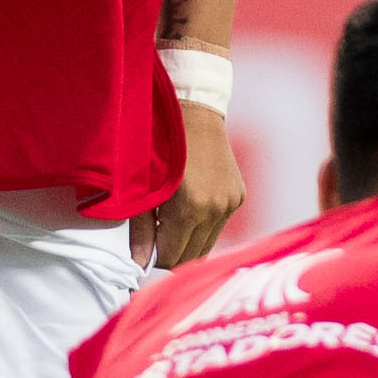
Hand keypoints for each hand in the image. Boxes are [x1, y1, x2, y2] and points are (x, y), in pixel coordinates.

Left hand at [135, 102, 245, 270]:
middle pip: (193, 256)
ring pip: (208, 243)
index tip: (147, 248)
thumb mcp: (144, 189)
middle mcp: (215, 209)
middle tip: (157, 239)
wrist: (195, 114)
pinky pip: (219, 224)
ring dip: (190, 240)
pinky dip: (204, 223)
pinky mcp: (239, 196)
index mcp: (189, 208)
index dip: (156, 257)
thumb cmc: (160, 147)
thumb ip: (141, 230)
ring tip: (172, 223)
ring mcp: (230, 203)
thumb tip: (138, 263)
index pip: (173, 257)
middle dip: (173, 253)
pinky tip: (191, 206)